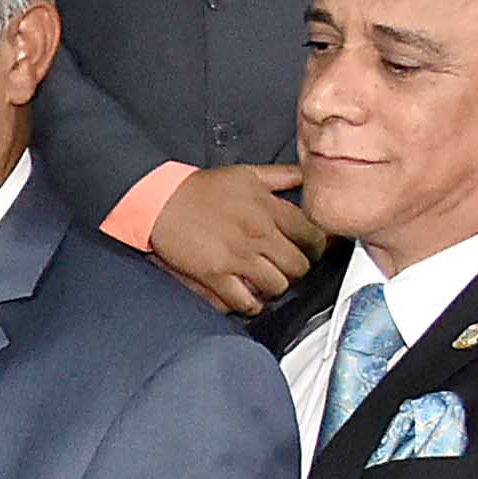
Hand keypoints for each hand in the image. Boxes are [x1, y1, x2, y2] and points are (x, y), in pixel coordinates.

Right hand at [141, 165, 320, 314]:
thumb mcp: (247, 173)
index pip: (312, 236)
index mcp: (269, 209)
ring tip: (267, 283)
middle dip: (296, 270)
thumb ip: (282, 175)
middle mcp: (259, 234)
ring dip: (275, 288)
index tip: (309, 251)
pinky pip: (245, 302)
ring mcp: (238, 257)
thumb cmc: (202, 188)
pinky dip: (251, 304)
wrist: (161, 200)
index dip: (316, 247)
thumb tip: (308, 175)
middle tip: (287, 268)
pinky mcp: (216, 275)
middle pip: (299, 266)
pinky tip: (249, 298)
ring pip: (278, 287)